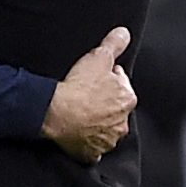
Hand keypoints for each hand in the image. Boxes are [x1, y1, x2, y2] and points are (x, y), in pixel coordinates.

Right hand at [41, 27, 136, 163]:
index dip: (108, 78)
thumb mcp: (99, 57)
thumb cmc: (79, 88)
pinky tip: (78, 131)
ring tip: (81, 111)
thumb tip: (124, 33)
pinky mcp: (93, 153)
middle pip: (115, 107)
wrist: (58, 113)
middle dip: (105, 101)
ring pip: (106, 128)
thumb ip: (114, 44)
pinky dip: (88, 141)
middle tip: (87, 93)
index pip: (122, 85)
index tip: (96, 77)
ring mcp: (108, 140)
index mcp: (127, 99)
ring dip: (97, 121)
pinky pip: (93, 147)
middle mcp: (122, 122)